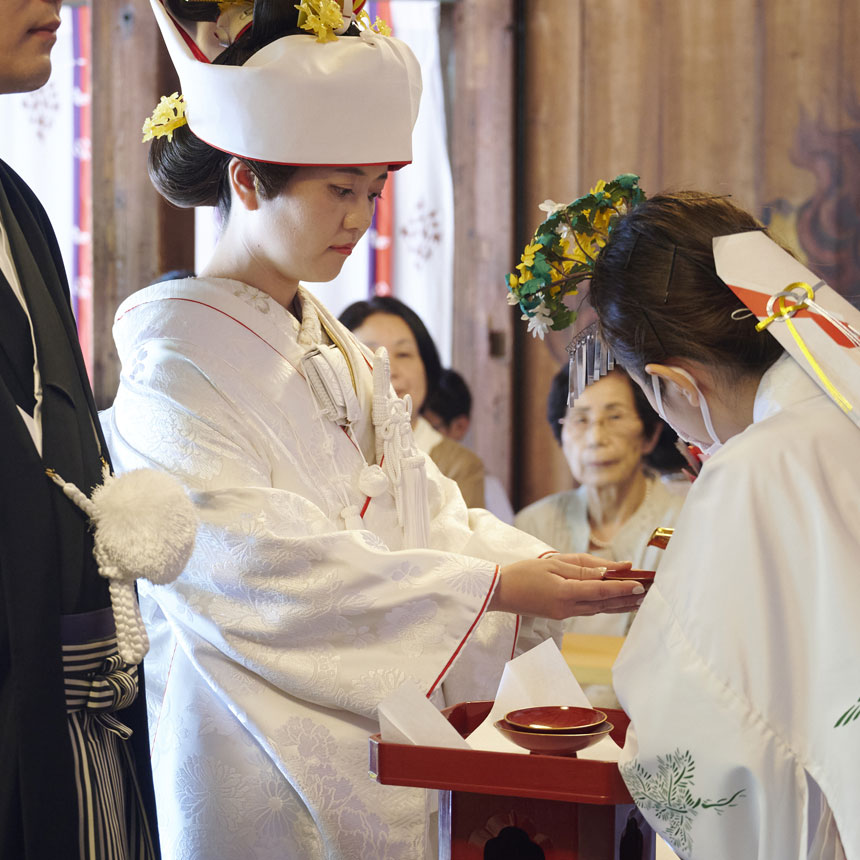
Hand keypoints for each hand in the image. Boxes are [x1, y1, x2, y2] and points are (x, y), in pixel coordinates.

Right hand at [490, 554, 643, 619]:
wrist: (500, 592)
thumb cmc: (523, 572)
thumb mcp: (553, 563)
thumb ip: (582, 567)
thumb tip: (609, 570)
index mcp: (564, 593)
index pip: (601, 591)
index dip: (622, 588)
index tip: (641, 585)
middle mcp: (567, 608)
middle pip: (604, 604)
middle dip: (627, 598)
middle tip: (649, 593)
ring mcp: (564, 614)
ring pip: (598, 609)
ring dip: (619, 604)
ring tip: (639, 600)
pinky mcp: (560, 615)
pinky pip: (587, 610)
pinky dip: (603, 605)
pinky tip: (614, 602)